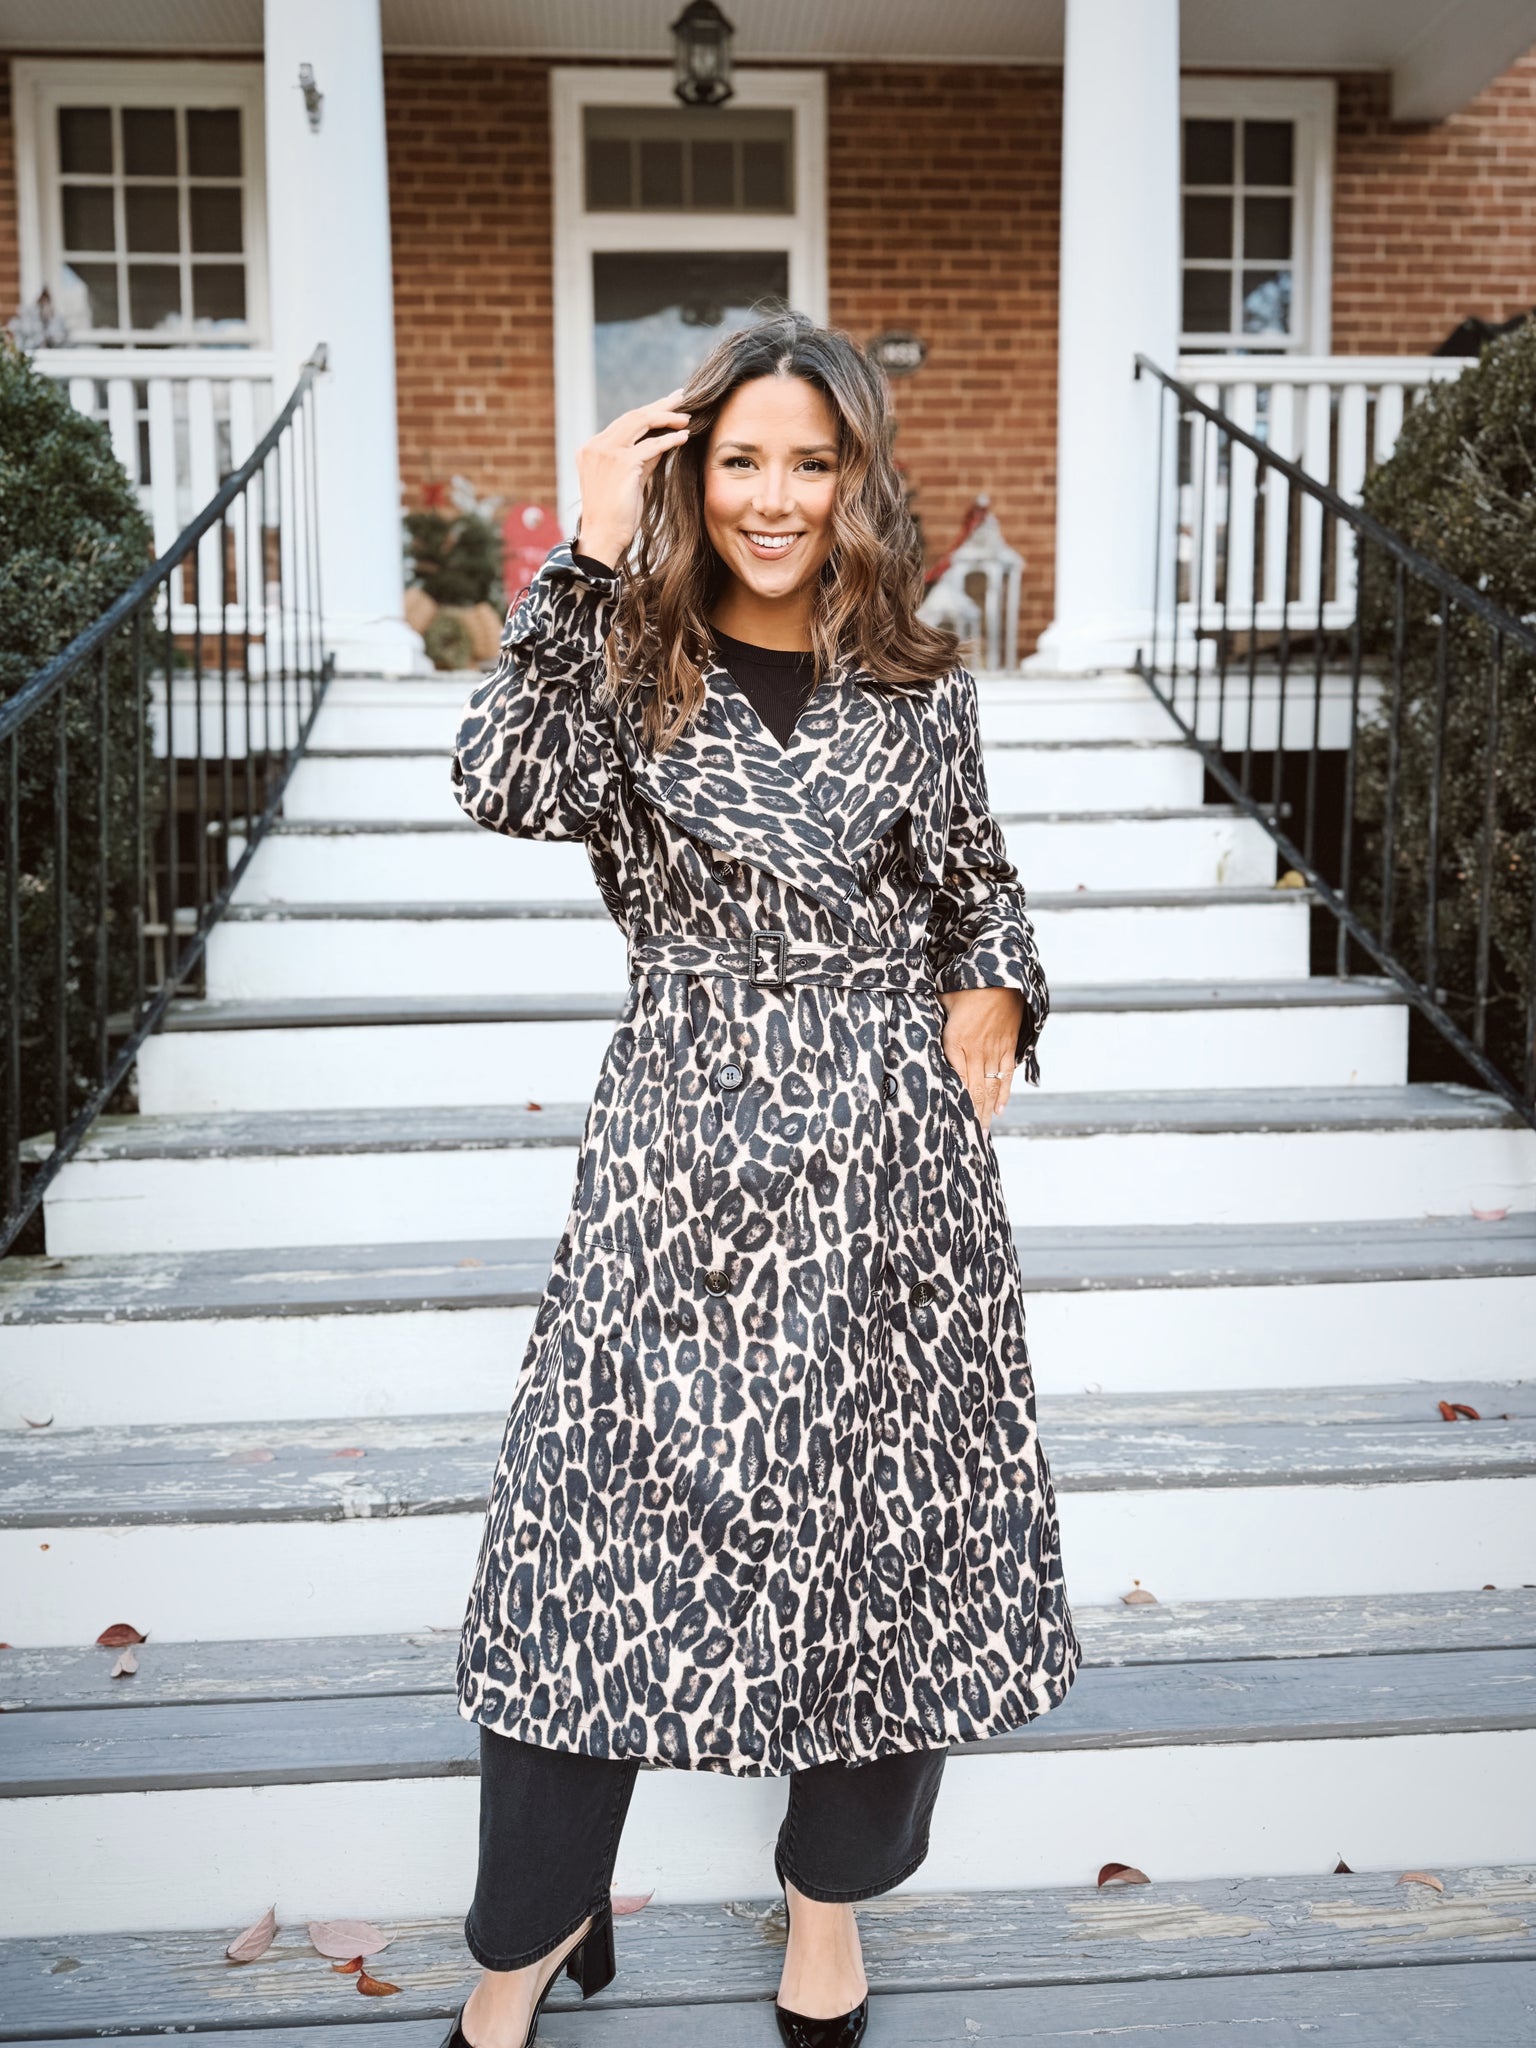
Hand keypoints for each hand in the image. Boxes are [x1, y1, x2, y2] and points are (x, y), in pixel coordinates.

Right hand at [575, 387, 691, 566]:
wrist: (604, 537)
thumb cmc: (616, 515)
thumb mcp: (630, 480)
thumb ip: (643, 459)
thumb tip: (664, 440)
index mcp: (592, 449)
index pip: (624, 423)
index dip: (648, 413)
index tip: (667, 405)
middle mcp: (596, 446)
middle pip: (632, 417)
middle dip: (659, 406)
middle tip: (681, 397)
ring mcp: (607, 452)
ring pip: (640, 423)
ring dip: (666, 417)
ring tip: (687, 417)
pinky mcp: (622, 463)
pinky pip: (651, 445)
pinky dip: (669, 440)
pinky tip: (684, 437)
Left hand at [938, 986, 1024, 1131]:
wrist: (1002, 976)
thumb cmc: (967, 986)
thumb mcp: (942, 1000)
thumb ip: (931, 1017)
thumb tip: (914, 1024)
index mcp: (955, 1041)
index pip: (954, 1080)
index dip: (953, 1103)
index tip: (949, 1122)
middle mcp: (975, 1050)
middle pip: (973, 1091)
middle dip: (971, 1116)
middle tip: (969, 1139)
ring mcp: (994, 1051)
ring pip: (990, 1088)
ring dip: (987, 1111)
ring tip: (983, 1132)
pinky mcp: (1008, 1047)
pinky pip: (1007, 1076)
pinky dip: (1004, 1095)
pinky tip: (999, 1111)